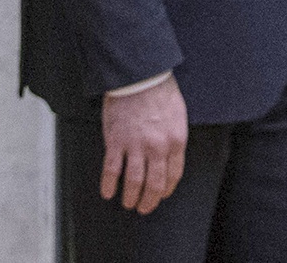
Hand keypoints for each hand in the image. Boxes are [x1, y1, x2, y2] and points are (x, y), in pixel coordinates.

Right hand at [99, 73, 187, 213]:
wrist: (140, 77)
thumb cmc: (161, 93)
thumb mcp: (179, 116)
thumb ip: (174, 139)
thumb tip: (169, 159)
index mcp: (176, 140)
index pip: (173, 175)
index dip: (166, 190)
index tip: (161, 196)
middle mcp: (158, 147)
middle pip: (154, 183)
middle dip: (149, 200)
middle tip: (144, 208)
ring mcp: (136, 146)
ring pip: (134, 181)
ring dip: (131, 197)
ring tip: (128, 204)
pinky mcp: (116, 142)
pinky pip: (111, 170)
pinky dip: (109, 184)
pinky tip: (107, 193)